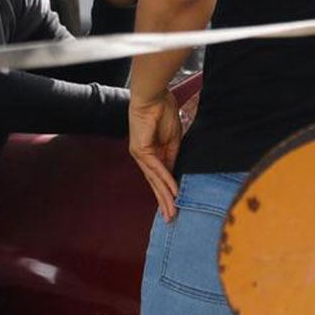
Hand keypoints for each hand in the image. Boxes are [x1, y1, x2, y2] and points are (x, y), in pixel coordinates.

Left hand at [129, 91, 181, 220]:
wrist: (153, 97)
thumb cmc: (163, 112)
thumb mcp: (173, 139)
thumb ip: (172, 156)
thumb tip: (173, 173)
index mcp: (152, 153)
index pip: (158, 177)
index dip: (166, 191)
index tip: (174, 205)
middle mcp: (144, 156)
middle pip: (154, 183)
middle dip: (163, 201)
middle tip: (171, 218)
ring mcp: (141, 154)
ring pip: (154, 180)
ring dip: (164, 197)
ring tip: (172, 212)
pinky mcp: (141, 150)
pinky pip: (156, 169)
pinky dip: (166, 180)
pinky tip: (173, 192)